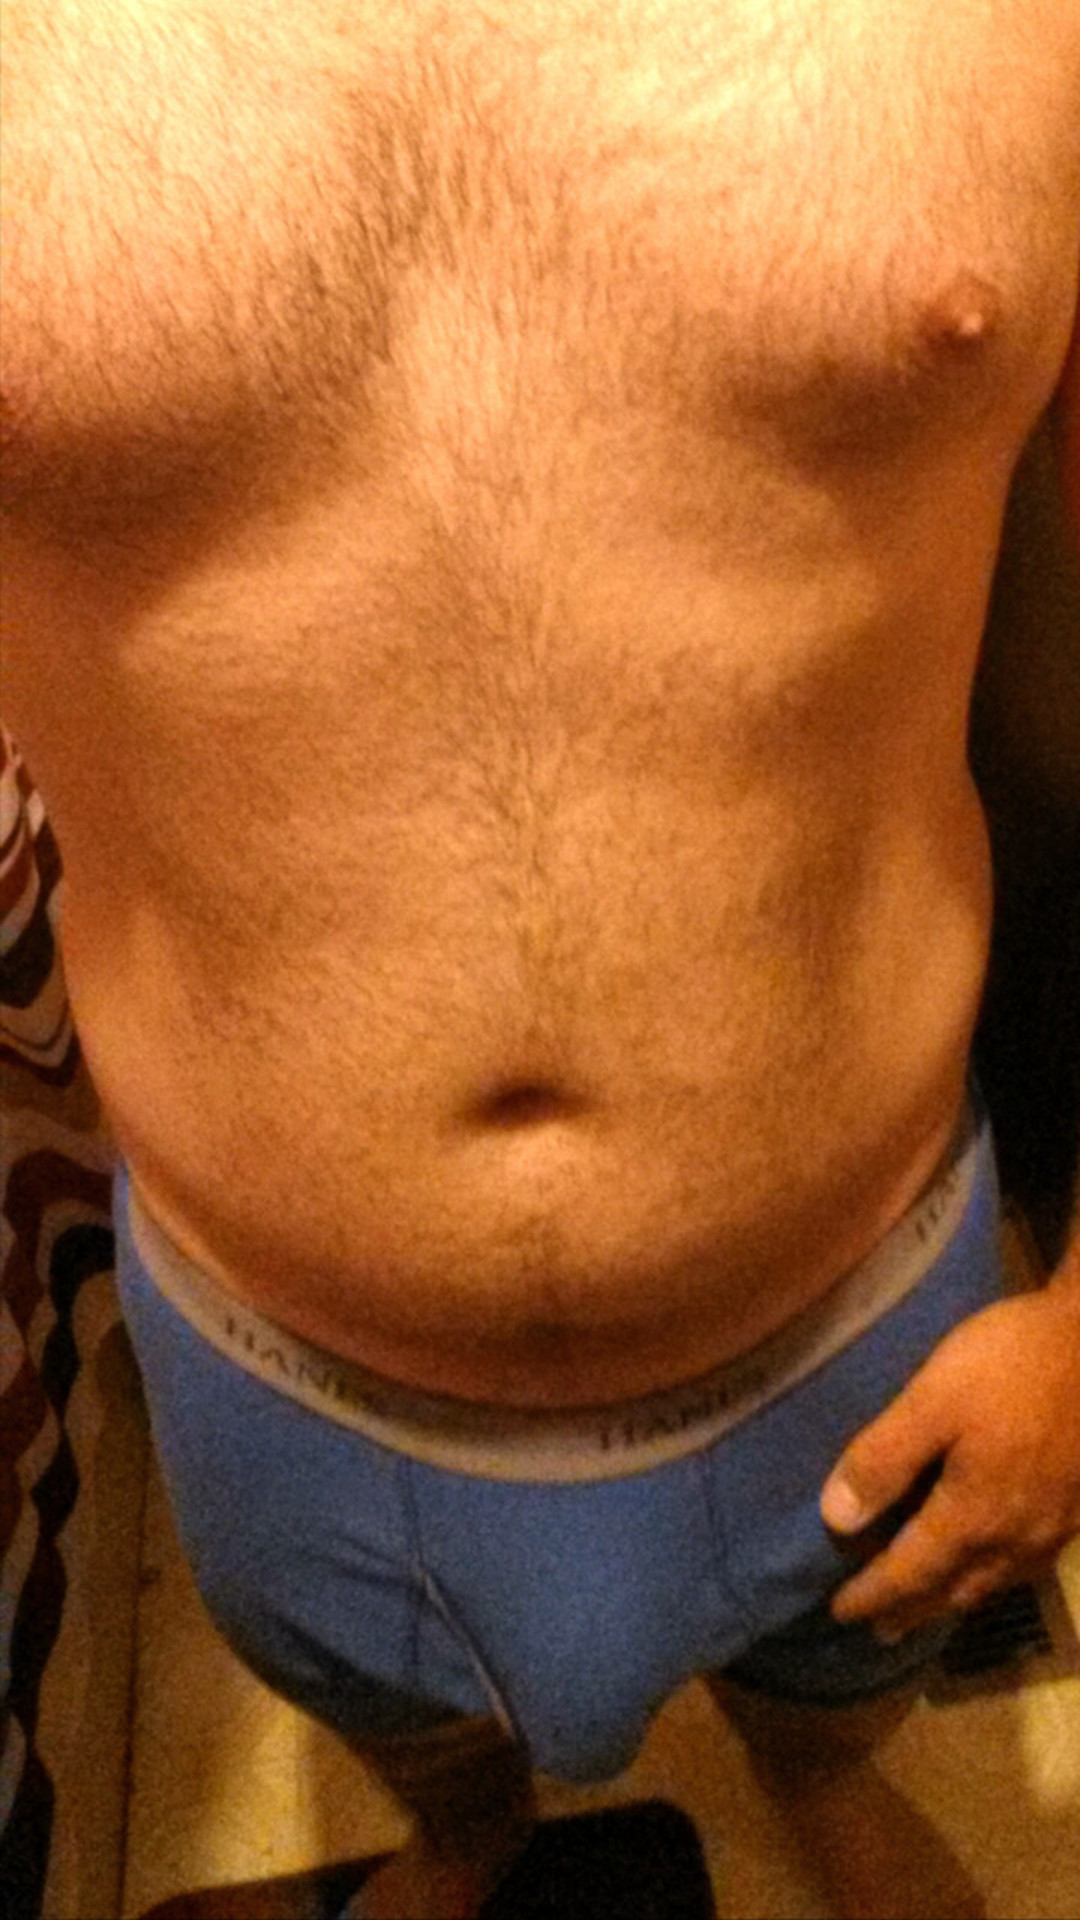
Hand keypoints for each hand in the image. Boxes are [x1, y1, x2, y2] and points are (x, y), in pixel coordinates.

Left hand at [820, 1285, 1079, 1639]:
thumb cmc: (1011, 1365)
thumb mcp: (933, 1399)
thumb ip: (884, 1458)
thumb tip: (837, 1519)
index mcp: (974, 1516)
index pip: (911, 1572)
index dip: (874, 1594)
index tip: (839, 1612)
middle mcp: (1016, 1537)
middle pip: (955, 1589)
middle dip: (913, 1610)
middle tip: (881, 1628)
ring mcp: (1054, 1527)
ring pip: (995, 1582)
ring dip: (955, 1599)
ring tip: (930, 1606)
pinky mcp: (1077, 1506)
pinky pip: (1027, 1564)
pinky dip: (995, 1577)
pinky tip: (994, 1564)